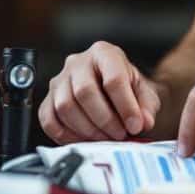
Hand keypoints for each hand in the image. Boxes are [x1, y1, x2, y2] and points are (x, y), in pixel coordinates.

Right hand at [38, 41, 161, 142]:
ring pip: (65, 107)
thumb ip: (147, 107)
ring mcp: (59, 80)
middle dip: (105, 120)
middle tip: (119, 135)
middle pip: (85, 92)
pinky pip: (49, 120)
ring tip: (105, 138)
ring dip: (87, 130)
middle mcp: (78, 62)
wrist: (114, 91)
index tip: (135, 125)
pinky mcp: (48, 99)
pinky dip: (66, 136)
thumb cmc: (128, 90)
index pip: (113, 79)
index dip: (126, 107)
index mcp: (104, 53)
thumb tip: (143, 122)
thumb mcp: (145, 94)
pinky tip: (84, 140)